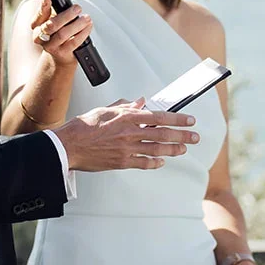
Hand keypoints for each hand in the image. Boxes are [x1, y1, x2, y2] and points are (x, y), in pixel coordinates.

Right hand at [30, 0, 91, 70]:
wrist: (58, 56)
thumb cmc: (57, 34)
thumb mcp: (53, 20)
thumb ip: (55, 11)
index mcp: (37, 25)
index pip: (39, 15)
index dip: (43, 7)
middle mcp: (40, 37)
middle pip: (51, 25)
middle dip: (66, 16)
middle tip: (78, 8)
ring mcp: (51, 46)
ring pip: (63, 34)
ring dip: (77, 24)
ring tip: (87, 18)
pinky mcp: (62, 53)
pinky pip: (73, 42)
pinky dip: (82, 33)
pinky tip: (88, 27)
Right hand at [53, 99, 198, 171]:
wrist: (69, 145)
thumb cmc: (84, 127)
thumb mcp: (106, 110)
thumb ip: (125, 106)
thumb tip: (140, 102)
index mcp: (128, 116)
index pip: (160, 116)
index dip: (178, 119)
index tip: (190, 120)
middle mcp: (131, 132)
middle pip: (164, 134)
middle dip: (183, 135)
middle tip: (195, 137)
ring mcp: (127, 148)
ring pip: (158, 149)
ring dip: (174, 149)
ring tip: (183, 149)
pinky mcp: (122, 162)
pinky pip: (144, 163)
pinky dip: (155, 163)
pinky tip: (162, 162)